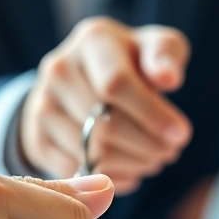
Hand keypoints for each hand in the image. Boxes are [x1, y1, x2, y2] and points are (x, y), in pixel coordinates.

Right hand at [20, 16, 192, 193]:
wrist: (80, 79)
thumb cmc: (130, 63)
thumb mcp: (153, 48)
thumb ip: (166, 56)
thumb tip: (169, 78)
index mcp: (93, 40)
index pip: (116, 84)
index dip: (151, 115)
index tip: (181, 135)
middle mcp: (59, 69)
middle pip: (104, 124)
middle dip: (147, 145)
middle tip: (170, 152)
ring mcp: (43, 105)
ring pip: (92, 152)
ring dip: (132, 164)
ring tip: (153, 159)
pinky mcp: (38, 137)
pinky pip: (76, 171)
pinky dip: (110, 178)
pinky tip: (131, 170)